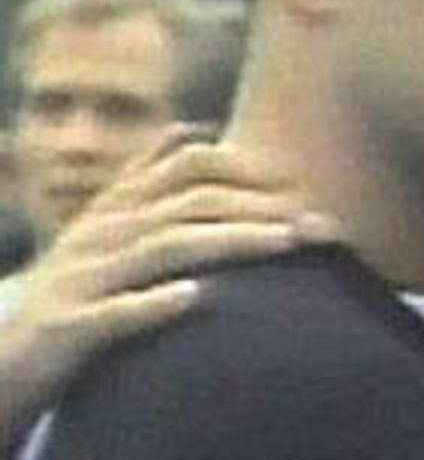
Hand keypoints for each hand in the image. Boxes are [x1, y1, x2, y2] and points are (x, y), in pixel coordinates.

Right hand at [0, 124, 336, 444]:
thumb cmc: (73, 290)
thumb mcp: (105, 228)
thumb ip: (146, 180)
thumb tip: (192, 130)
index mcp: (118, 207)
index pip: (189, 163)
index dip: (249, 167)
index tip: (306, 186)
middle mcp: (103, 234)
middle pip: (191, 203)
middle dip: (262, 207)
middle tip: (322, 225)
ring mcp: (84, 279)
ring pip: (163, 248)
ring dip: (230, 242)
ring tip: (285, 243)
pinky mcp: (66, 329)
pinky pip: (112, 313)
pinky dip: (154, 303)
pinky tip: (198, 298)